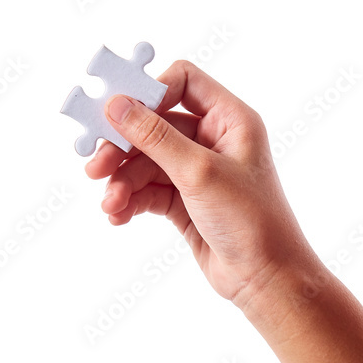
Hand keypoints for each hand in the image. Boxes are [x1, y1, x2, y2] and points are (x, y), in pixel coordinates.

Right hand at [85, 60, 316, 303]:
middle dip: (123, 147)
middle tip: (95, 165)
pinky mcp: (184, 199)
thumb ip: (155, 136)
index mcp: (230, 120)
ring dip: (122, 181)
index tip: (116, 113)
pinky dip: (130, 200)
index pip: (183, 81)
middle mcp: (214, 139)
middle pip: (154, 124)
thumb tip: (117, 105)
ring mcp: (197, 170)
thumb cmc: (252, 221)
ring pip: (145, 161)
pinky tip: (118, 216)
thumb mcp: (199, 172)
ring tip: (110, 204)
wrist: (267, 281)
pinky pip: (146, 189)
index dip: (149, 93)